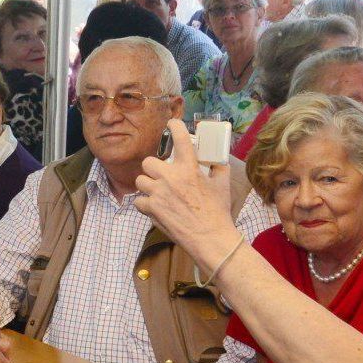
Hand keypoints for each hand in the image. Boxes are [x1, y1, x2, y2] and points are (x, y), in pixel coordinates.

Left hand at [132, 119, 239, 267]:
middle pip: (148, 162)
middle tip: (162, 176)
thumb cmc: (218, 212)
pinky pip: (139, 200)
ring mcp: (159, 193)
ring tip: (157, 192)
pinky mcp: (151, 208)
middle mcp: (171, 177)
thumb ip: (219, 168)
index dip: (175, 126)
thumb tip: (218, 158)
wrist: (210, 238)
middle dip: (154, 169)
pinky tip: (155, 207)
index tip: (172, 124)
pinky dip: (145, 204)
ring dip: (147, 186)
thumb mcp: (223, 185)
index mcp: (190, 168)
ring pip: (140, 180)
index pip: (180, 139)